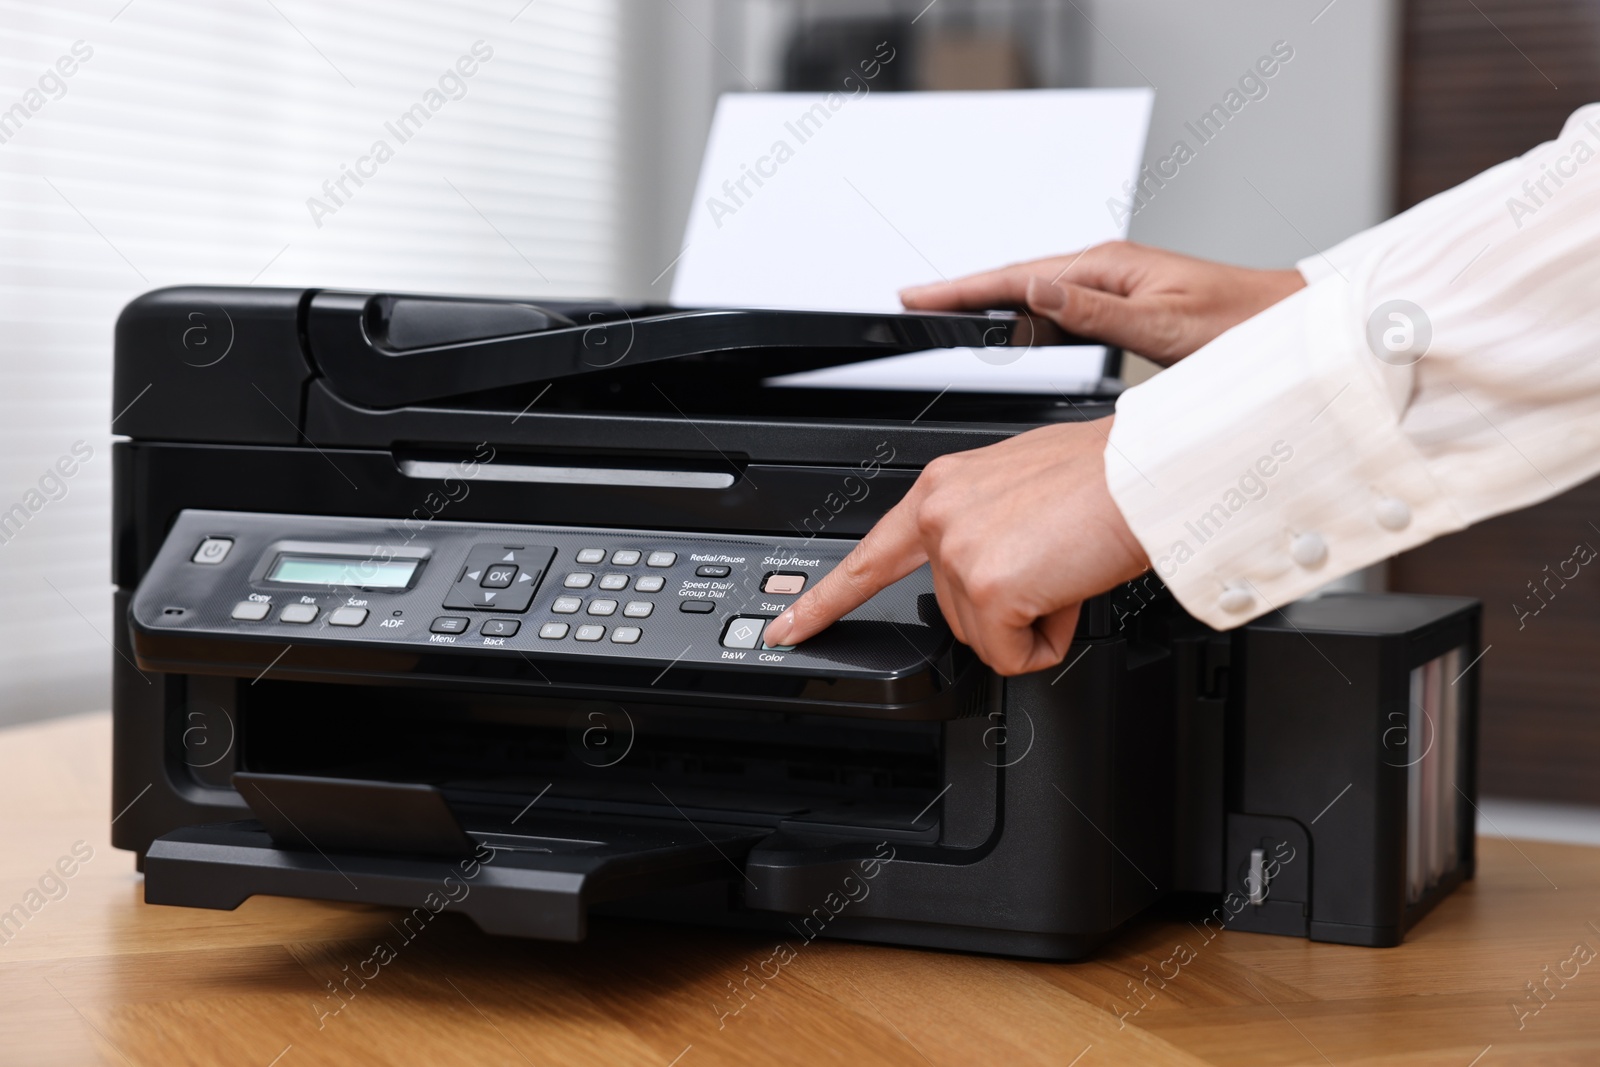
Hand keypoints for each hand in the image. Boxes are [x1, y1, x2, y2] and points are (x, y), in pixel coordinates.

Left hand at [761, 419, 1150, 675]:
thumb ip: (984, 531)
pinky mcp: (987, 586)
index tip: (786, 628)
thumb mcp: (1021, 492)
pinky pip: (1012, 655)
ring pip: (986, 637)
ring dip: (1033, 620)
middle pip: (952, 613)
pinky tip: (1068, 590)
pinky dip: (1047, 640)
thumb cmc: (1106, 481)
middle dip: (1008, 606)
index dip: (823, 601)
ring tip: (1065, 566)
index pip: (868, 557)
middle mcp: (939, 514)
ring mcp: (958, 550)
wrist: (1148, 474)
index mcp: (942, 489)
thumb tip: (994, 579)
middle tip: (1053, 561)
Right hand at [900, 240, 1304, 364]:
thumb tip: (1036, 293)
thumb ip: (1097, 311)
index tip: (918, 296)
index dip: (962, 289)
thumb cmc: (1242, 327)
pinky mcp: (1122, 307)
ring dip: (990, 308)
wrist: (1288, 328)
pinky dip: (1026, 322)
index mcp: (1107, 267)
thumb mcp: (1164, 324)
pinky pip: (1060, 313)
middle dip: (962, 294)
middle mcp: (1106, 271)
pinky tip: (1011, 332)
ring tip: (945, 317)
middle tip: (913, 305)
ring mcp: (1113, 287)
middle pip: (1015, 282)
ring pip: (1035, 298)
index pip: (1016, 278)